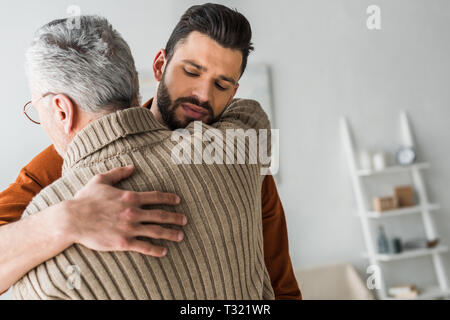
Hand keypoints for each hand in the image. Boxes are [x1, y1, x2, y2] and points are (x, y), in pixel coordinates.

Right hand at [64, 165, 185, 256]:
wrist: (72, 220)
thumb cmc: (85, 199)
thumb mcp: (100, 180)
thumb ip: (118, 173)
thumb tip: (132, 166)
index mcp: (130, 196)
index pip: (156, 196)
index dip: (169, 198)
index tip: (178, 200)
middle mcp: (133, 212)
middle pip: (161, 214)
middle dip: (176, 217)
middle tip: (185, 220)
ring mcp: (129, 227)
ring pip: (156, 231)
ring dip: (171, 234)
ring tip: (180, 236)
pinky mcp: (123, 242)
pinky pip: (144, 246)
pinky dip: (156, 249)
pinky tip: (164, 251)